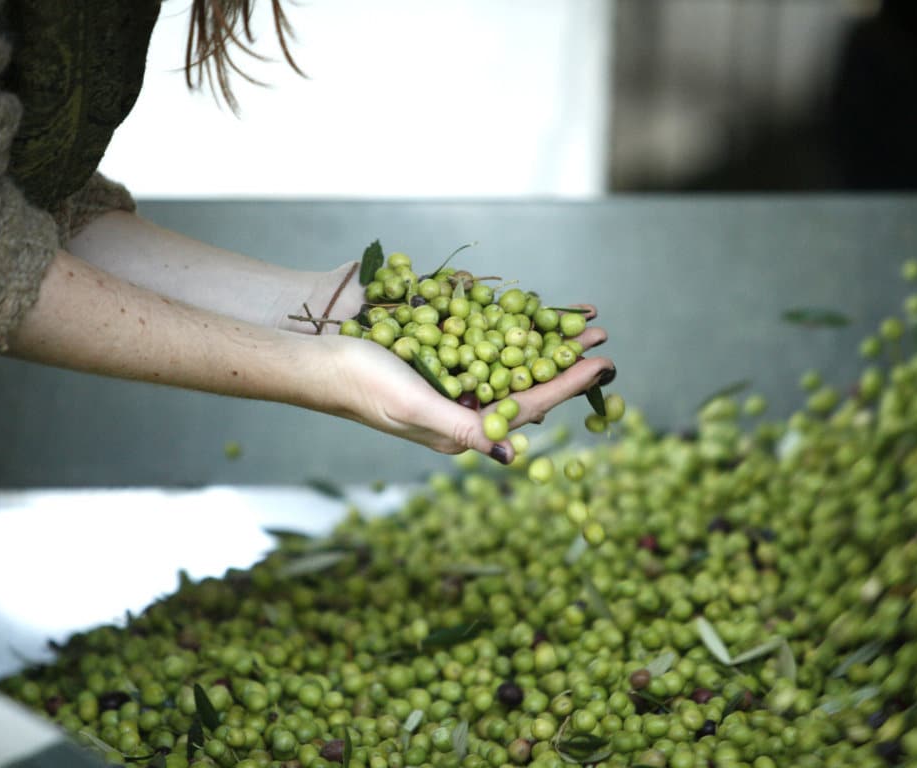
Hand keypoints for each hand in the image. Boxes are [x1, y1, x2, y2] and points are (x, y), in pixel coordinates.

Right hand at [324, 305, 612, 462]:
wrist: (313, 354)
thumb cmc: (359, 383)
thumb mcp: (413, 406)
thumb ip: (462, 427)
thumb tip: (510, 454)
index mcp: (459, 428)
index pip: (526, 406)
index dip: (567, 385)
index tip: (603, 365)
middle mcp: (460, 404)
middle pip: (525, 380)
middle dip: (564, 359)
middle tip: (602, 338)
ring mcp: (451, 377)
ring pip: (510, 356)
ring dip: (545, 337)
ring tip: (580, 322)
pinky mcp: (439, 351)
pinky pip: (485, 336)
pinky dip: (511, 321)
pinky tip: (531, 309)